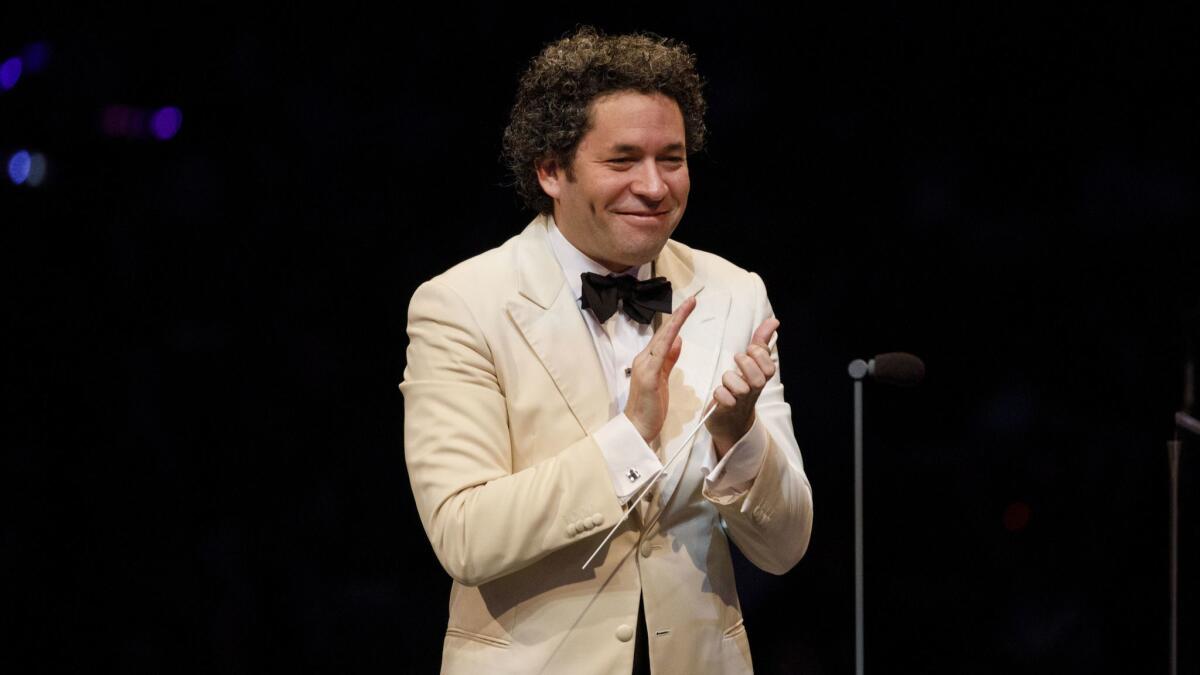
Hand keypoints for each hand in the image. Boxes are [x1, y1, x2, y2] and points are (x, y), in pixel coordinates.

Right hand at [624, 296, 696, 441]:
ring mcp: (644, 366)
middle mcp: (643, 359)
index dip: (676, 320)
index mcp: (648, 360)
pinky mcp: (647, 376)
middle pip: (663, 332)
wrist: (637, 427)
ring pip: (662, 338)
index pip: (664, 336)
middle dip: (678, 315)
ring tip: (688, 307)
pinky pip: (659, 354)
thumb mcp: (662, 378)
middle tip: (693, 300)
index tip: (689, 307)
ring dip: (675, 322)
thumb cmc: (650, 406)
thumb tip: (678, 340)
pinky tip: (676, 330)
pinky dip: (668, 340)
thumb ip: (669, 359)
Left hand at [706, 317, 778, 456]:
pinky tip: (719, 394)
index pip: (769, 367)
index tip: (749, 350)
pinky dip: (720, 394)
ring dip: (730, 379)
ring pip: (741, 388)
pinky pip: (724, 400)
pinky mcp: (726, 410)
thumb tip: (774, 321)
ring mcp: (740, 402)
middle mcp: (753, 391)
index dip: (760, 356)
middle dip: (746, 364)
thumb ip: (761, 342)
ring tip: (726, 380)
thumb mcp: (752, 364)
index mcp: (761, 378)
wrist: (730, 422)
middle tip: (737, 360)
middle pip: (759, 378)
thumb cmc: (741, 387)